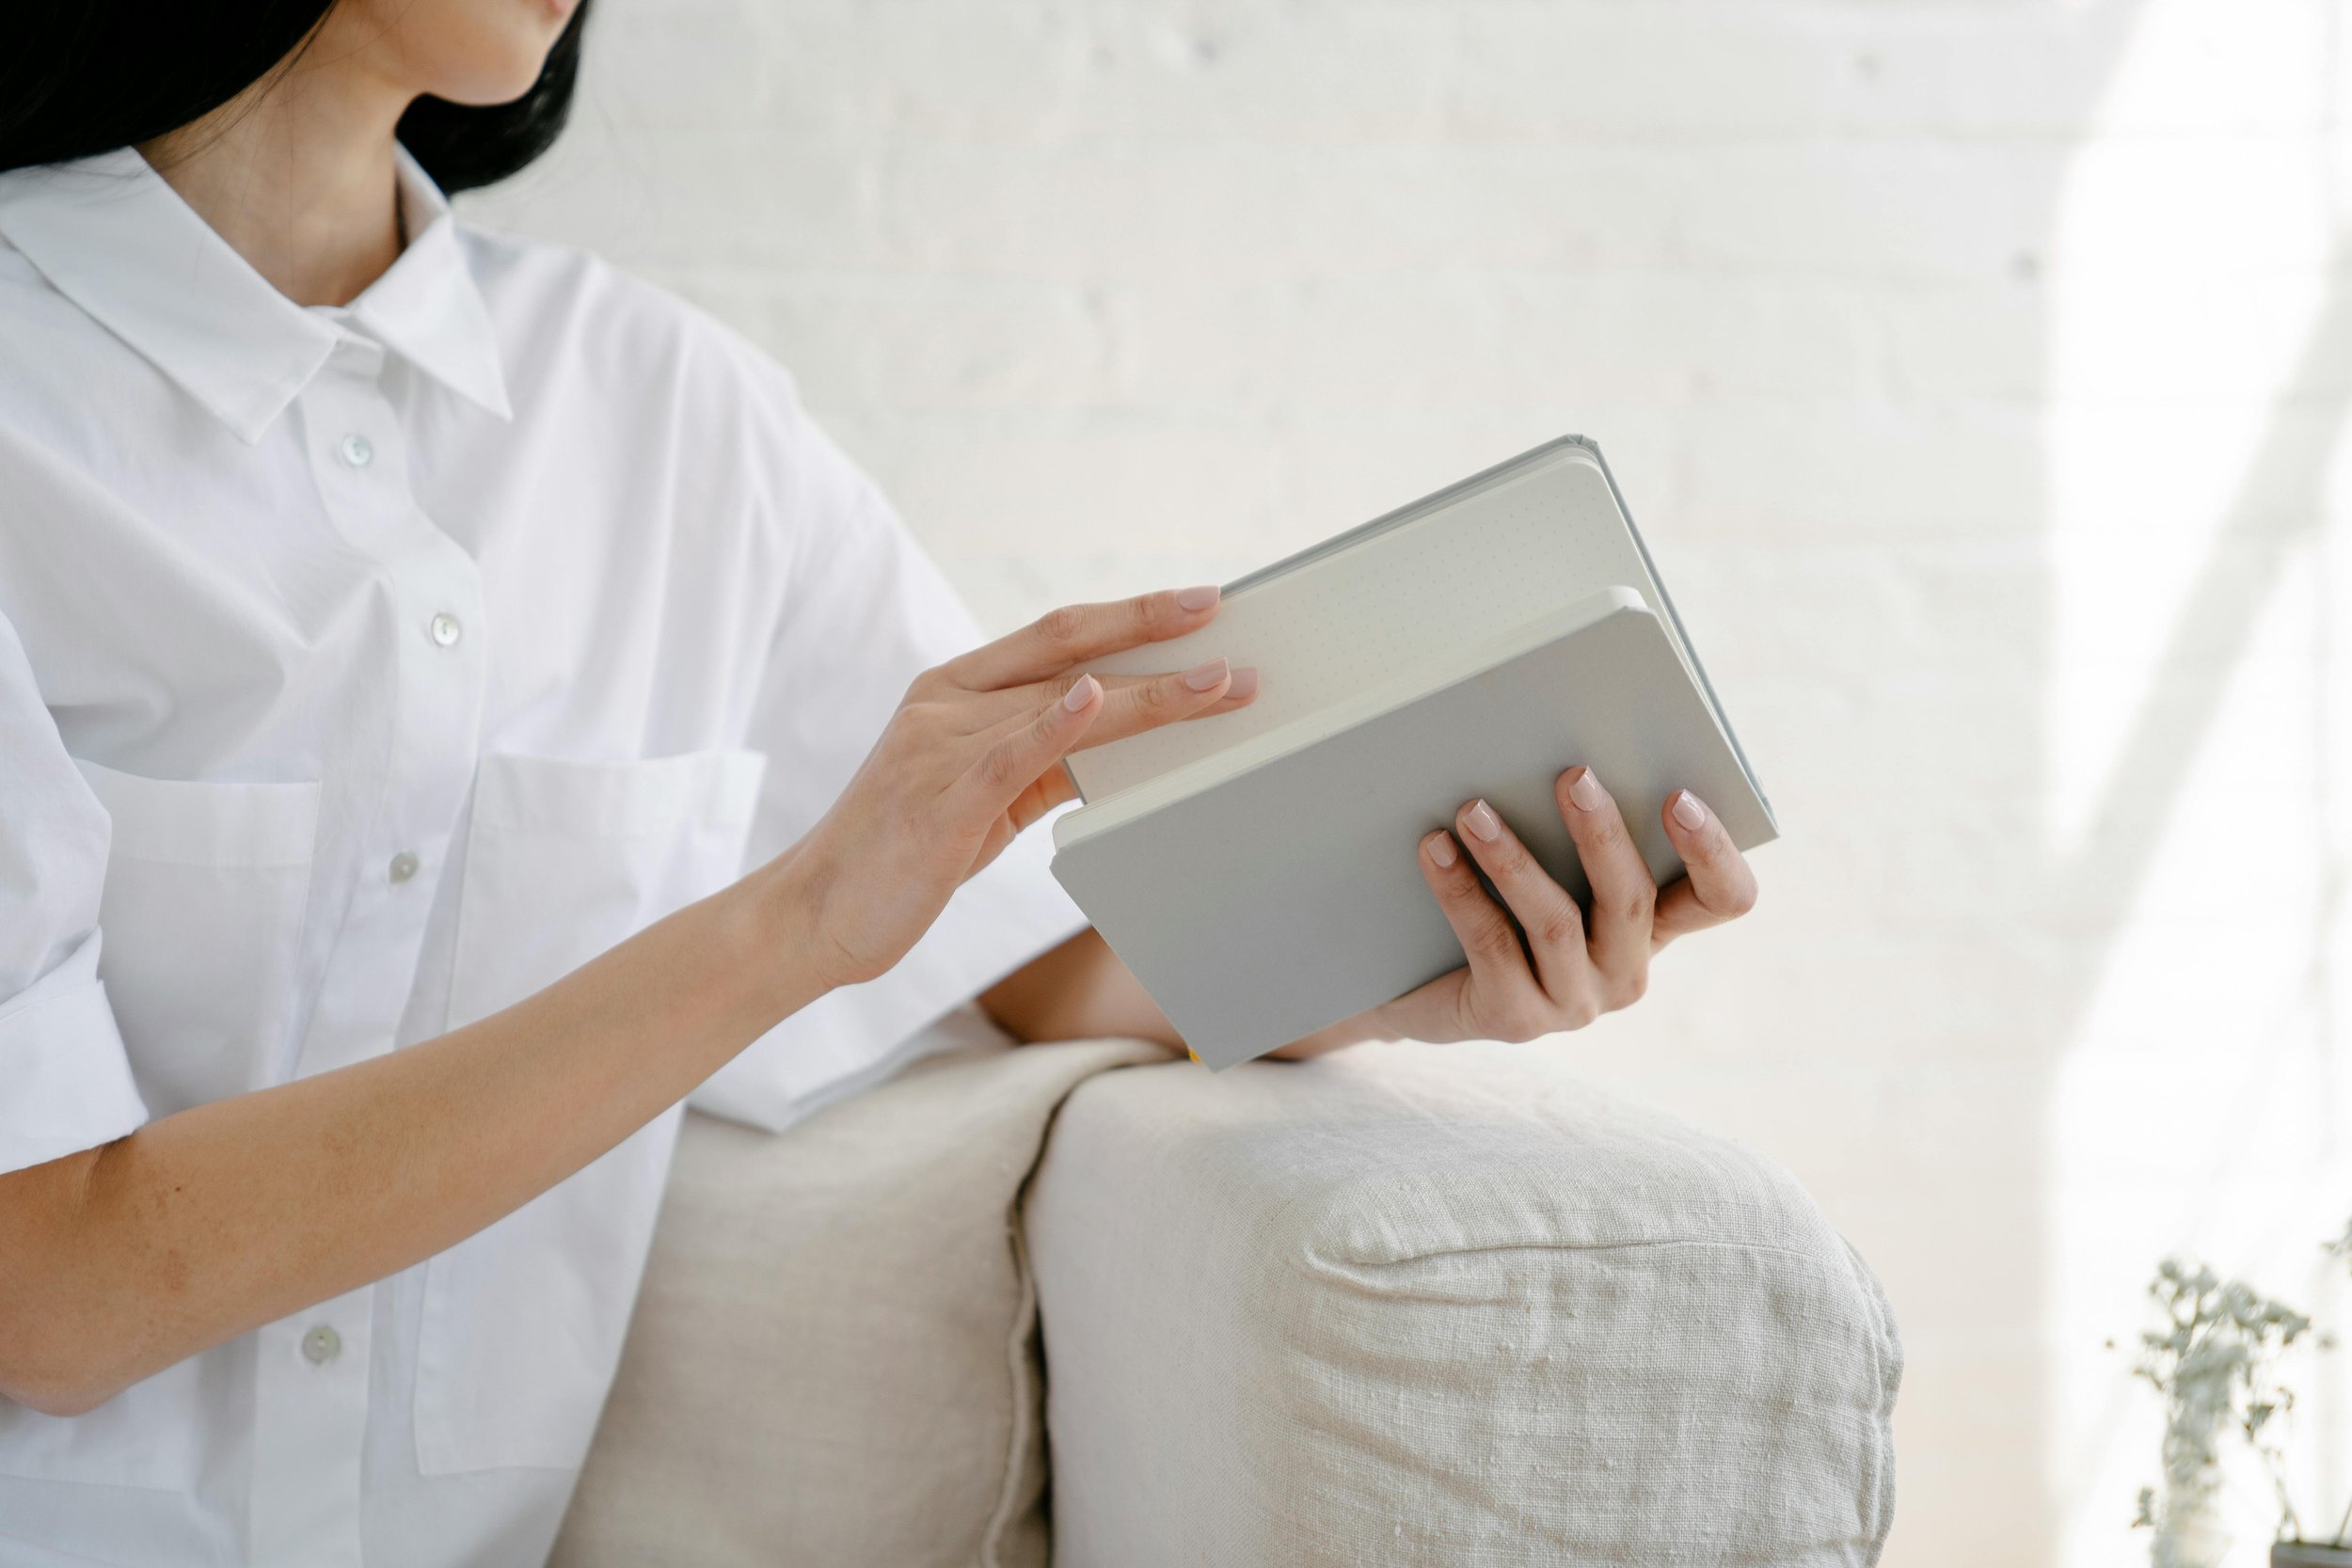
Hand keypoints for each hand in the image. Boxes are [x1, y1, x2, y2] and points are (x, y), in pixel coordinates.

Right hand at [778, 586, 1255, 988]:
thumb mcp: (978, 795)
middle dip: (1152, 632)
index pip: (1054, 635)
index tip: (1195, 603)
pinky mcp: (941, 804)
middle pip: (1067, 653)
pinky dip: (1057, 723)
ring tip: (1216, 685)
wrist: (814, 915)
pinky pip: (1008, 755)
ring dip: (1147, 694)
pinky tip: (1098, 699)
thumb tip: (1111, 737)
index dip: (1128, 614)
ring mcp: (940, 750)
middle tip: (1221, 613)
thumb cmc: (898, 855)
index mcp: (951, 691)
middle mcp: (945, 706)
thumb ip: (1037, 760)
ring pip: (1060, 703)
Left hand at [1351, 767, 1757, 1046]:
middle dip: (1602, 834)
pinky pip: (1492, 945)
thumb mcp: (1551, 865)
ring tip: (1473, 809)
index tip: (1679, 796)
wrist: (1426, 987)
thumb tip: (1563, 757)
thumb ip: (1571, 827)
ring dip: (1513, 859)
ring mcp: (1575, 1002)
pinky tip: (1435, 848)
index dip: (1714, 852)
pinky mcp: (1516, 1020)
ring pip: (1556, 924)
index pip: (1722, 899)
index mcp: (1654, 925)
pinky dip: (1461, 890)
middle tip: (1573, 776)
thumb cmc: (1501, 903)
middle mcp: (1626, 970)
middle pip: (1632, 901)